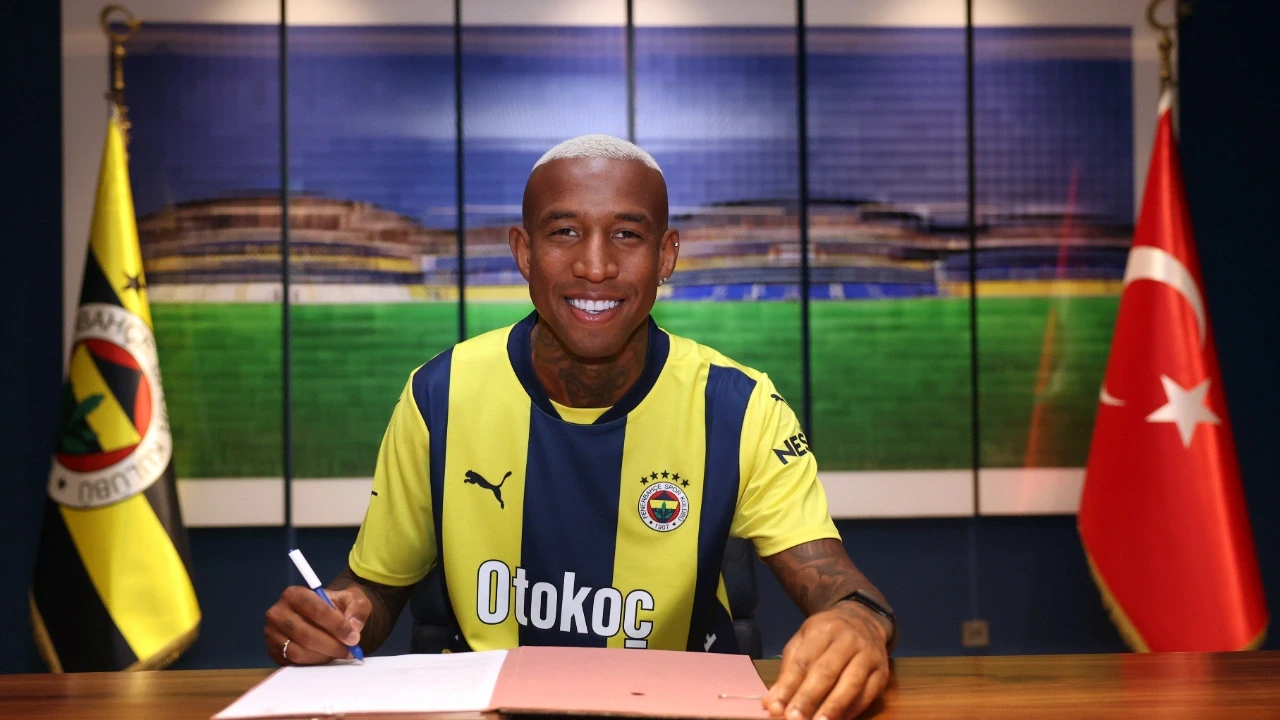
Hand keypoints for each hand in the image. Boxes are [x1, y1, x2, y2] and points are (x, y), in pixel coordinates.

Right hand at [264, 585, 371, 665]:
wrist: (322, 617)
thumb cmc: (335, 606)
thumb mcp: (352, 599)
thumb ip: (357, 608)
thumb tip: (353, 627)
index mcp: (294, 594)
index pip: (316, 610)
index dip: (336, 626)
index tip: (353, 637)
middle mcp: (277, 613)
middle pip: (306, 634)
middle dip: (332, 645)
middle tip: (350, 650)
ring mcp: (272, 634)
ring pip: (299, 651)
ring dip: (324, 655)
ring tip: (340, 653)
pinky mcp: (273, 651)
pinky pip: (294, 662)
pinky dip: (314, 662)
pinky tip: (327, 656)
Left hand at [763, 602, 891, 719]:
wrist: (864, 620)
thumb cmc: (826, 635)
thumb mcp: (803, 641)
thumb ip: (788, 670)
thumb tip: (772, 703)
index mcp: (823, 629)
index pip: (803, 661)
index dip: (788, 686)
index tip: (775, 707)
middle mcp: (848, 640)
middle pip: (827, 672)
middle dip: (808, 698)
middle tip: (793, 719)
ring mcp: (869, 656)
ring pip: (850, 685)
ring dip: (832, 708)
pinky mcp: (882, 673)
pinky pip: (867, 695)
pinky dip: (851, 711)